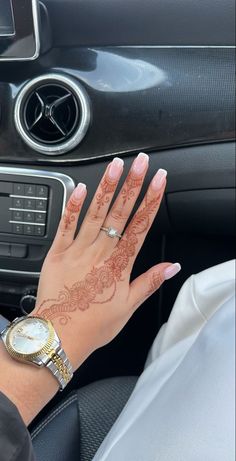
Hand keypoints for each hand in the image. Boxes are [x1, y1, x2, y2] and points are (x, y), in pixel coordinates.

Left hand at [33, 153, 180, 368]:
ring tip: (116, 166)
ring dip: (107, 187)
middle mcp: (100, 253)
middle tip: (141, 162)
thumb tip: (172, 267)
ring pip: (95, 213)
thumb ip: (150, 282)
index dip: (152, 201)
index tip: (160, 182)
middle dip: (133, 184)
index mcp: (119, 265)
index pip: (141, 226)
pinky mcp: (57, 253)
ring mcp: (77, 251)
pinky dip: (73, 206)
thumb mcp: (128, 307)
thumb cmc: (93, 325)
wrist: (59, 335)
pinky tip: (81, 188)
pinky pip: (66, 225)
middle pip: (120, 213)